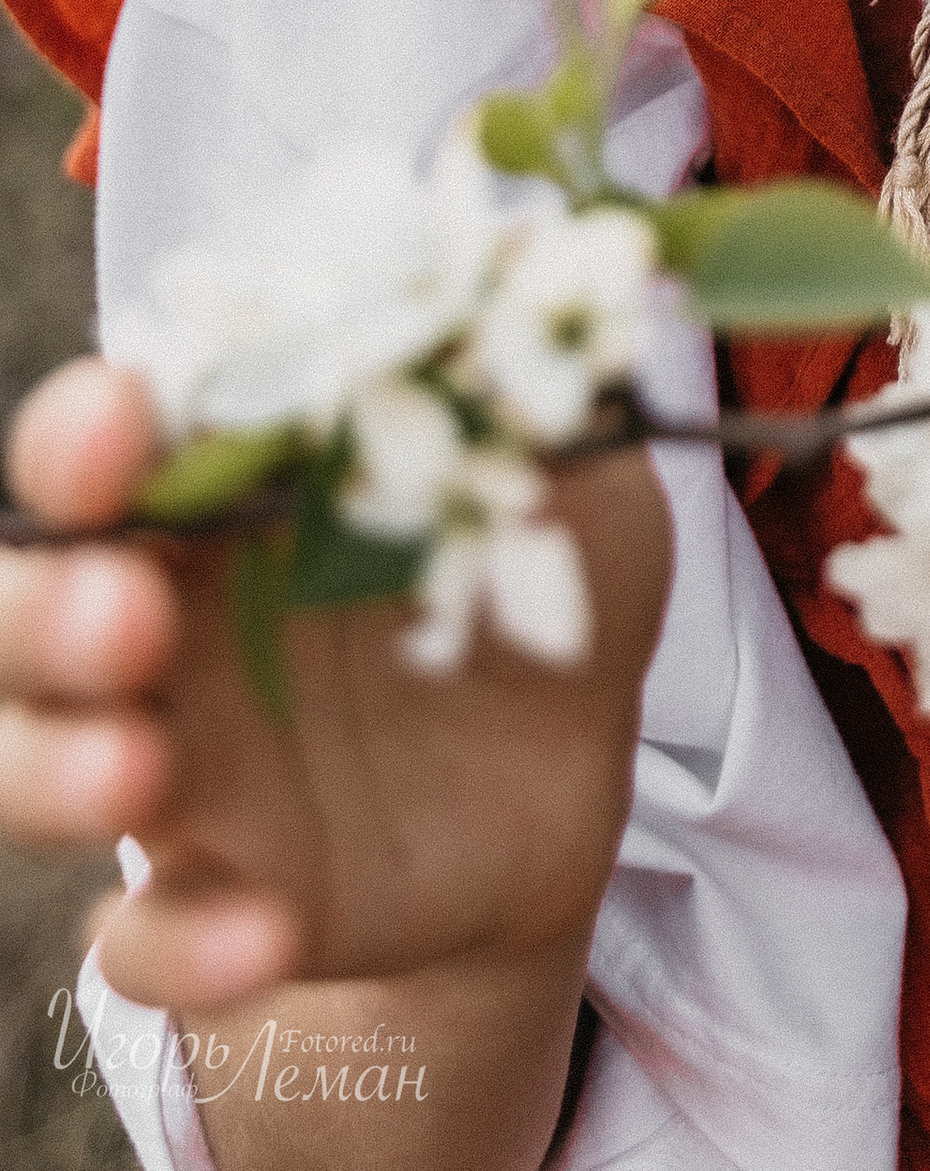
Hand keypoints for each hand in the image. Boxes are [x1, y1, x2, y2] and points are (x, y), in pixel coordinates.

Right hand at [0, 360, 670, 1015]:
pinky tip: (266, 931)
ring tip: (141, 772)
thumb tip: (524, 287)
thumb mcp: (575, 482)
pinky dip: (183, 942)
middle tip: (127, 617)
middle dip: (44, 611)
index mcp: (233, 492)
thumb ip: (540, 406)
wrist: (568, 775)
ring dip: (57, 772)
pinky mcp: (222, 894)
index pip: (109, 445)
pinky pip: (146, 940)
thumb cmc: (546, 578)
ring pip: (29, 768)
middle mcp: (172, 618)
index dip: (88, 435)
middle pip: (26, 608)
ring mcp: (182, 763)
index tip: (120, 427)